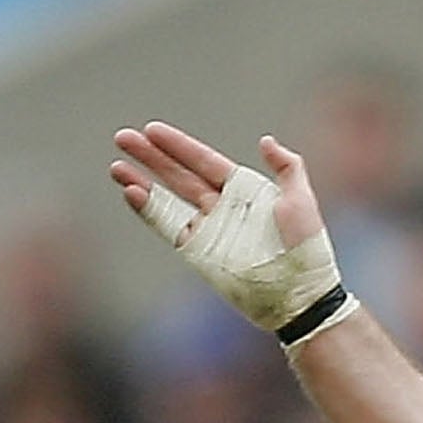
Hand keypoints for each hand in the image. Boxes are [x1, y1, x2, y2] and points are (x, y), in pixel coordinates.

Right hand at [107, 121, 339, 331]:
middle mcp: (221, 207)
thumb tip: (266, 141)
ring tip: (116, 167)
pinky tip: (131, 193)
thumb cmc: (306, 246)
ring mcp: (208, 230)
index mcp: (243, 189)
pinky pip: (170, 228)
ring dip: (142, 183)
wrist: (300, 293)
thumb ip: (287, 166)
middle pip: (178, 175)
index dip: (178, 146)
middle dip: (151, 157)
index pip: (203, 161)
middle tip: (123, 138)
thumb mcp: (300, 198)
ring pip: (167, 200)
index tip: (152, 130)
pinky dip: (150, 212)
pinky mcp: (199, 254)